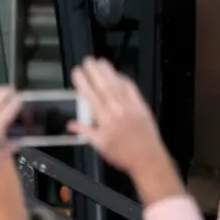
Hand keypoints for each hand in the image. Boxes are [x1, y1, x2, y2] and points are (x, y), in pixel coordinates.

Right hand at [68, 58, 171, 177]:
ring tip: (101, 62)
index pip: (90, 96)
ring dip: (109, 72)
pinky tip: (119, 75)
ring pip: (118, 85)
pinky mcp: (142, 107)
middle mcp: (117, 110)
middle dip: (95, 72)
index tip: (76, 72)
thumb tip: (70, 125)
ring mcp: (131, 107)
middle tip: (88, 60)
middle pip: (104, 86)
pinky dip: (124, 81)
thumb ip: (85, 132)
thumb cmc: (122, 155)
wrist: (148, 159)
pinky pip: (132, 90)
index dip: (82, 83)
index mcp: (105, 120)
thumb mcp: (99, 146)